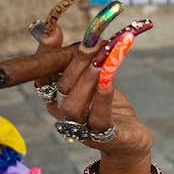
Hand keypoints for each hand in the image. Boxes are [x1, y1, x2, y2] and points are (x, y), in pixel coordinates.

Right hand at [34, 2, 152, 168]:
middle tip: (91, 42)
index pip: (43, 76)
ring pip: (74, 104)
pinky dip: (102, 98)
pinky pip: (99, 117)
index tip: (54, 32)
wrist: (130, 141)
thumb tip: (82, 33)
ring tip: (99, 62)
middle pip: (62, 87)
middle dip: (75, 61)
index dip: (45, 55)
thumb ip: (87, 61)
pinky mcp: (105, 137)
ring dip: (86, 80)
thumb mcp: (97, 81)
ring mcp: (83, 128)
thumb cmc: (110, 108)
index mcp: (59, 99)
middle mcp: (65, 114)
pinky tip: (108, 81)